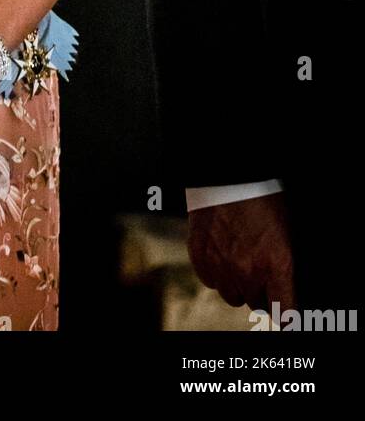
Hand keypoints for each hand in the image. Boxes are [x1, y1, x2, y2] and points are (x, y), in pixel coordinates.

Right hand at [187, 192, 295, 312]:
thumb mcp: (286, 229)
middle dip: (260, 291)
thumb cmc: (261, 195)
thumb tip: (285, 284)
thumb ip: (285, 263)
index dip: (286, 312)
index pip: (285, 313)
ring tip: (239, 259)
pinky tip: (221, 253)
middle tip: (259, 268)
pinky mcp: (199, 255)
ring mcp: (221, 264)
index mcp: (278, 263)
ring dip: (237, 284)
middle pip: (257, 304)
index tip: (284, 308)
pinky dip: (216, 272)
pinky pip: (210, 281)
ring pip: (232, 296)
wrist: (227, 172)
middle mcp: (248, 270)